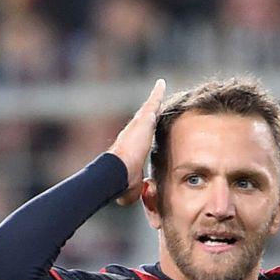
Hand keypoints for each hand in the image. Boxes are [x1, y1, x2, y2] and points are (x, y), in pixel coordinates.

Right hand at [108, 78, 165, 205]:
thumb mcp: (131, 187)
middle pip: (143, 119)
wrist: (117, 171)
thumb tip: (135, 195)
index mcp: (132, 148)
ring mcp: (137, 125)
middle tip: (154, 101)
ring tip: (159, 88)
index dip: (145, 132)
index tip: (149, 127)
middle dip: (149, 111)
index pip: (141, 138)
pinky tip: (161, 84)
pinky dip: (157, 93)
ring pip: (148, 109)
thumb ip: (135, 188)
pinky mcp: (143, 119)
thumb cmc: (122, 182)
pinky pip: (152, 102)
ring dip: (153, 99)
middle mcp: (133, 133)